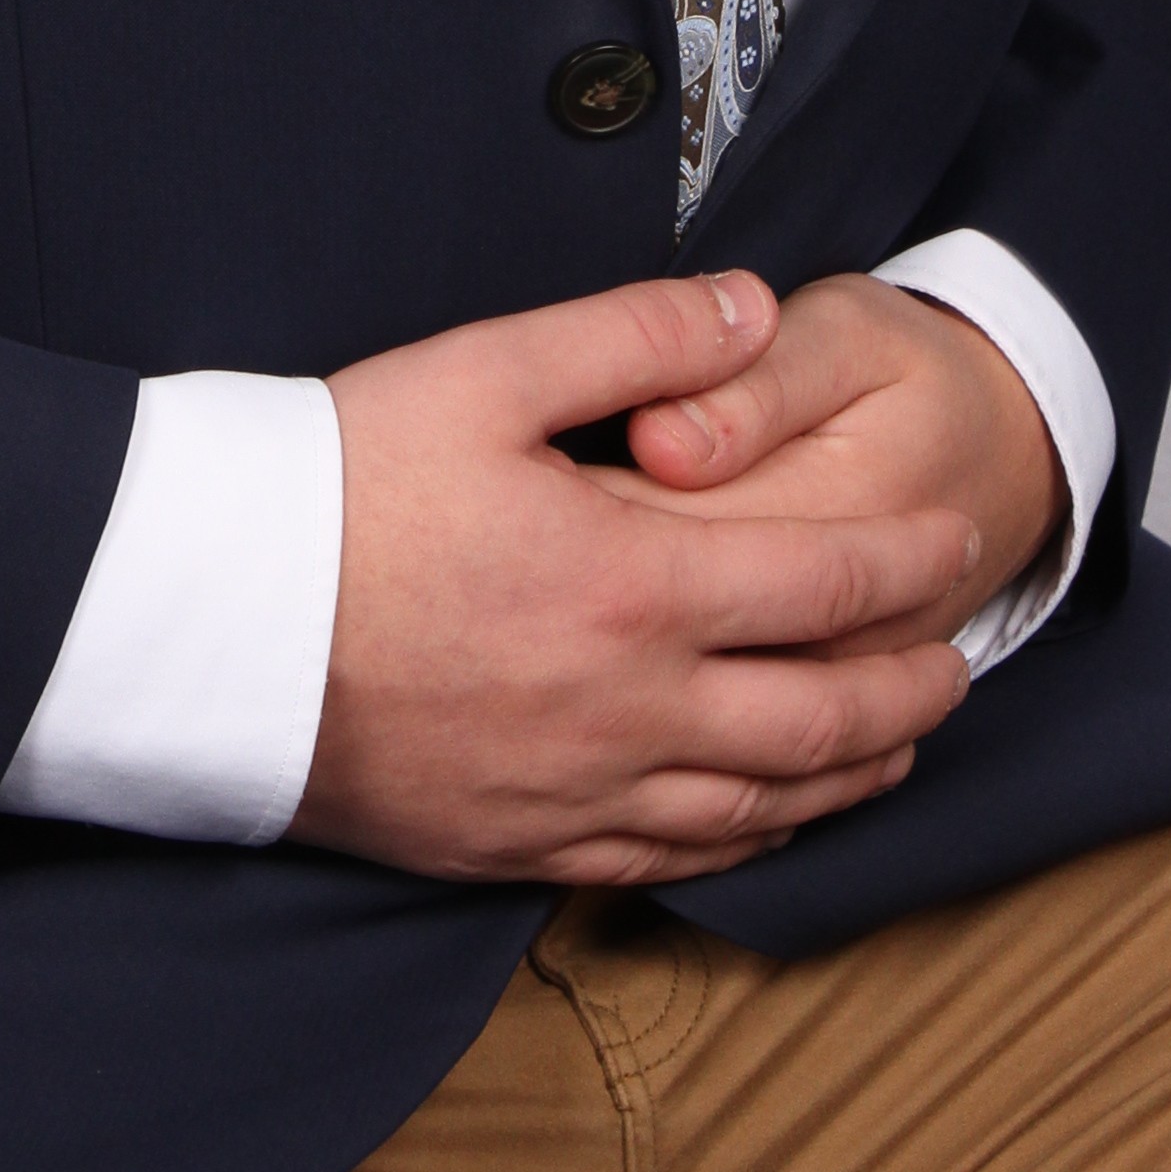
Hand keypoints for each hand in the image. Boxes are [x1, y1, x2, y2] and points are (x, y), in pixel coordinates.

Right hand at [293, 272, 977, 885]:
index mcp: (635, 585)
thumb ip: (635, 336)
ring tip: (901, 740)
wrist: (207, 624)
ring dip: (856, 771)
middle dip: (914, 685)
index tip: (959, 537)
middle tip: (963, 657)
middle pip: (827, 716)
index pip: (827, 581)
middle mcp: (630, 707)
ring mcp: (580, 792)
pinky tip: (770, 816)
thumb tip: (752, 309)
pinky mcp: (524, 844)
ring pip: (766, 802)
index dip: (912, 561)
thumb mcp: (486, 372)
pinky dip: (754, 839)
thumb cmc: (339, 486)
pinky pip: (677, 863)